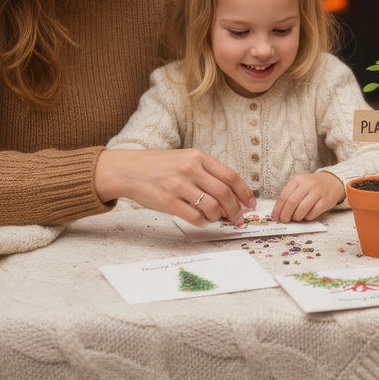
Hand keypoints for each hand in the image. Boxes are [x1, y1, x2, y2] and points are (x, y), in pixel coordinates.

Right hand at [95, 148, 255, 226]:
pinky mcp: (167, 201)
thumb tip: (231, 195)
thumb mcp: (186, 159)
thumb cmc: (159, 166)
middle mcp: (191, 169)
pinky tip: (201, 221)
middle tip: (238, 218)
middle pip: (225, 193)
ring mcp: (179, 185)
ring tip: (216, 219)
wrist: (128, 169)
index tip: (251, 204)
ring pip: (212, 207)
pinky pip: (194, 217)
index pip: (231, 176)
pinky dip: (203, 223)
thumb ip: (207, 173)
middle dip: (236, 209)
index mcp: (199, 157)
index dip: (245, 192)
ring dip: (219, 218)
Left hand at [271, 172, 344, 222]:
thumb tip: (279, 213)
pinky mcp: (326, 200)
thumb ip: (289, 196)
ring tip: (296, 217)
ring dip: (296, 217)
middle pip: (292, 202)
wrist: (331, 182)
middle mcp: (308, 184)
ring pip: (302, 209)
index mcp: (298, 179)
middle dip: (286, 214)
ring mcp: (318, 192)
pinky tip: (306, 215)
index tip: (275, 217)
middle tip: (284, 220)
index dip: (278, 209)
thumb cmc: (312, 186)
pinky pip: (312, 214)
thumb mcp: (299, 185)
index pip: (284, 196)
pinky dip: (307, 218)